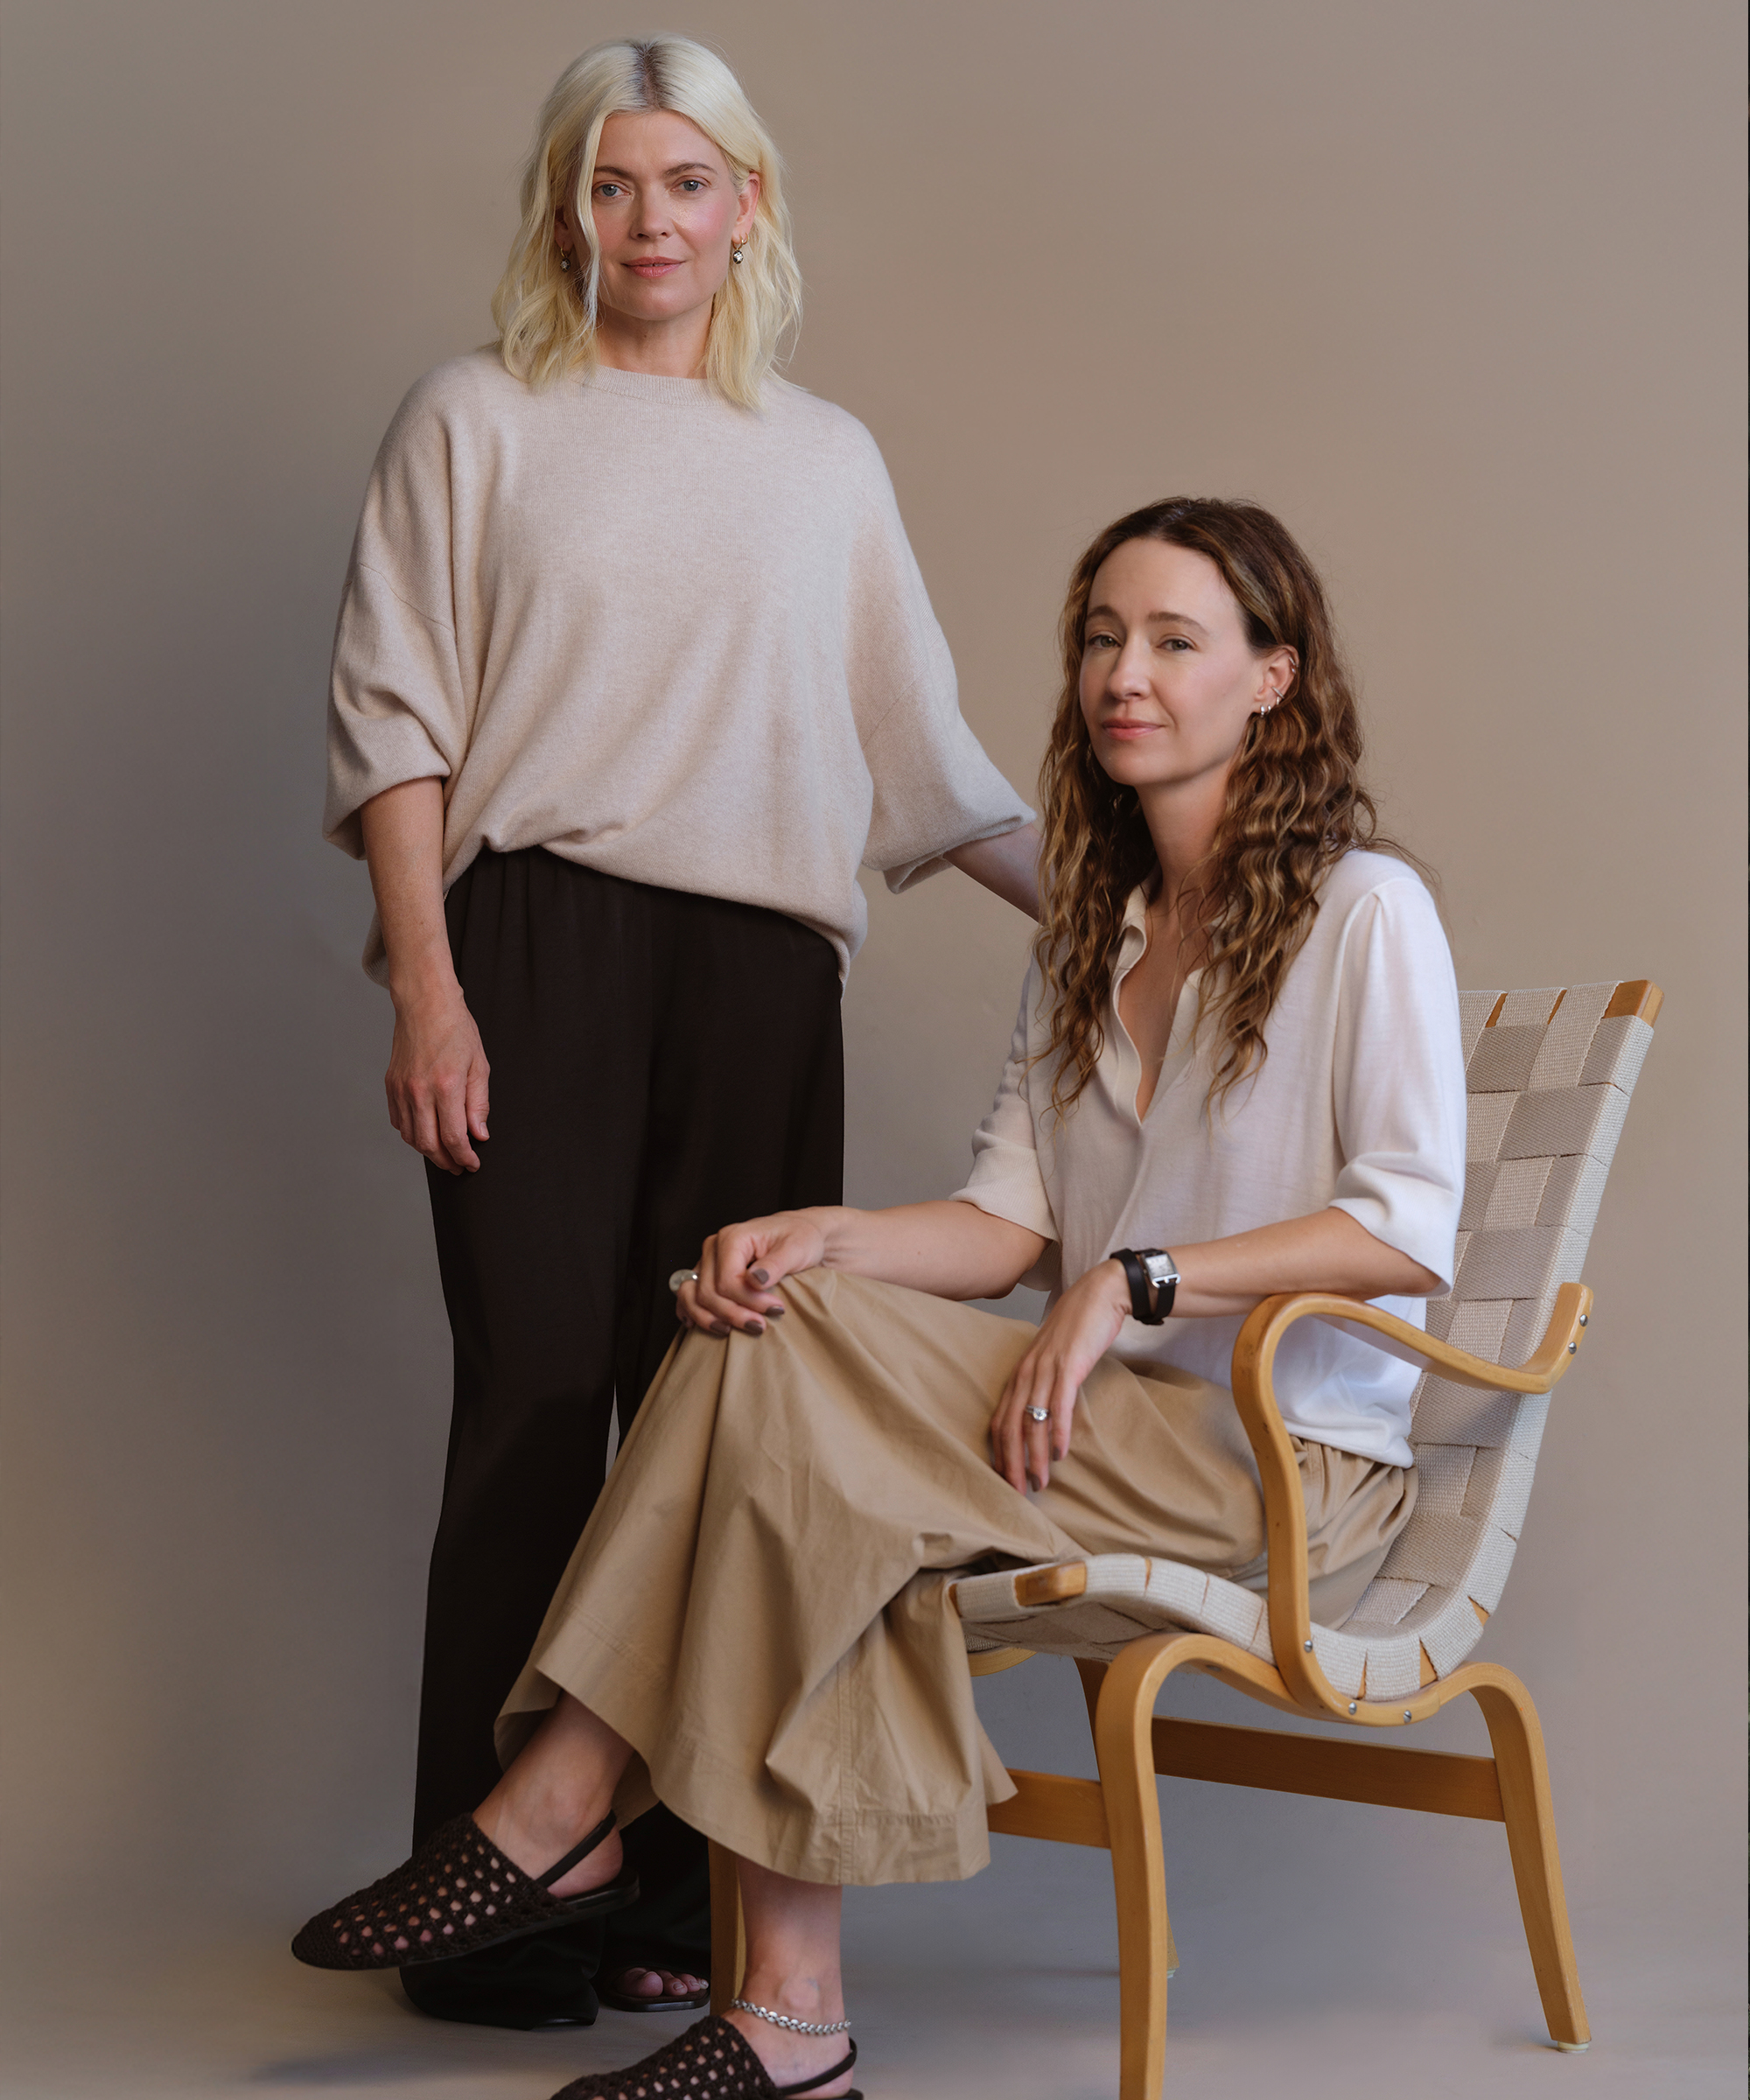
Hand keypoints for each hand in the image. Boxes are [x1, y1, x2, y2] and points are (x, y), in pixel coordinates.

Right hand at [385, 985, 489, 1172]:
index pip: (453, 1137)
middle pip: (428, 1144)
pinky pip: (399, 1121)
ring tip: (444, 1154)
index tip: (472, 1164)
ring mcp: (401, 1089)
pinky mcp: (391, 1085)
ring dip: (428, 1151)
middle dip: (446, 1162)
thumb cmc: (456, 1029)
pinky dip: (412, 1134)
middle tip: (459, 1166)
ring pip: (411, 1137)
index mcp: (446, 1086)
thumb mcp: (479, 1065)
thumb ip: (479, 1104)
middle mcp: (419, 1091)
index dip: (464, 1157)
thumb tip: (479, 1134)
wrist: (425, 1004)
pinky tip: (426, 1133)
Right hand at [677, 1210, 828, 1337]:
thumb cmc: (800, 1239)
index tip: (776, 1310)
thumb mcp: (795, 1249)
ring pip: (690, 1296)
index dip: (749, 1302)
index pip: (727, 1281)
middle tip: (761, 1326)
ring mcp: (707, 1261)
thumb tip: (754, 1280)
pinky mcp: (707, 1273)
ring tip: (730, 1331)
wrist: (801, 1234)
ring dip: (708, 1318)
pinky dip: (691, 1311)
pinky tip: (698, 1325)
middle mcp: (713, 1248)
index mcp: (732, 1238)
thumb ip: (774, 1265)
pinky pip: (687, 1295)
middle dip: (733, 1314)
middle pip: (708, 1292)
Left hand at [989, 1259, 1130, 1490]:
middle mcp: (1026, 1372)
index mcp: (1019, 1373)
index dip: (999, 1453)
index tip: (1003, 1480)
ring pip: (1032, 1421)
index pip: (1000, 1420)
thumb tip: (1042, 1416)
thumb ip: (1043, 1383)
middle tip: (1017, 1493)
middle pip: (1010, 1427)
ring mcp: (1046, 1369)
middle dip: (1011, 1464)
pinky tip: (1060, 1454)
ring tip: (1039, 1483)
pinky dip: (1057, 1432)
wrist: (1100, 1294)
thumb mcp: (1053, 1358)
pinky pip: (1059, 1406)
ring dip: (1034, 1456)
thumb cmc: (1078, 1329)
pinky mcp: (1069, 1366)